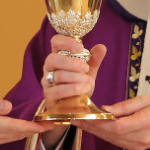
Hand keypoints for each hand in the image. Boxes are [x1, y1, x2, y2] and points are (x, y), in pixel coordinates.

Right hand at [0, 92, 53, 146]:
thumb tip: (9, 107)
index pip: (14, 127)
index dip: (32, 127)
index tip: (47, 124)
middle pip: (17, 134)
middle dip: (36, 130)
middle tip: (54, 122)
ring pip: (14, 138)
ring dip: (29, 132)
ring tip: (45, 124)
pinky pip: (7, 139)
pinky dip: (19, 134)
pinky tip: (27, 128)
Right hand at [40, 35, 106, 149]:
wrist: (75, 108)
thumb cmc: (78, 85)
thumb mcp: (88, 72)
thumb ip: (94, 59)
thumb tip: (102, 47)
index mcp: (59, 57)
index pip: (56, 42)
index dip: (66, 42)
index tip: (80, 47)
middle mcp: (49, 68)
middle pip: (52, 59)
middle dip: (71, 62)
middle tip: (85, 68)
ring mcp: (47, 83)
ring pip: (58, 75)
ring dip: (76, 77)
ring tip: (88, 81)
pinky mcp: (49, 97)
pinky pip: (58, 91)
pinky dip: (73, 89)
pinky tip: (84, 88)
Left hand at [73, 95, 149, 149]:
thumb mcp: (147, 100)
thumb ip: (125, 106)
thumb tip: (105, 109)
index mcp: (144, 123)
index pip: (115, 127)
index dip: (97, 123)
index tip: (83, 116)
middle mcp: (140, 138)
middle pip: (110, 135)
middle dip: (91, 127)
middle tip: (75, 119)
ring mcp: (139, 146)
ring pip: (111, 140)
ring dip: (95, 132)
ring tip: (81, 122)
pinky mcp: (137, 148)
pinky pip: (117, 142)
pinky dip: (106, 135)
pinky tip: (96, 128)